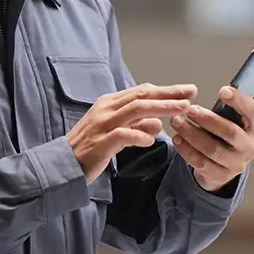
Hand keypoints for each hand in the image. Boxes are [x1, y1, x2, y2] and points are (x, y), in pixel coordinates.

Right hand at [67, 83, 196, 181]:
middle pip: (142, 95)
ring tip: (182, 110)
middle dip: (169, 93)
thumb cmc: (90, 147)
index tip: (187, 91)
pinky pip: (123, 135)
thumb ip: (136, 125)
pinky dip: (140, 135)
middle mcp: (106, 109)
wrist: (62, 164)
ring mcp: (102, 124)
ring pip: (136, 110)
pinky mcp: (100, 142)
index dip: (166, 90)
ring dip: (161, 108)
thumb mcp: (115, 132)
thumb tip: (158, 122)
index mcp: (110, 102)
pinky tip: (152, 139)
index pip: (142, 91)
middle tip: (191, 93)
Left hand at [170, 76, 253, 191]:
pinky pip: (201, 163)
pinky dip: (186, 150)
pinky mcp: (219, 175)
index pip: (252, 112)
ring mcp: (235, 164)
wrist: (223, 165)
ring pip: (212, 149)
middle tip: (190, 109)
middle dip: (209, 120)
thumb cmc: (229, 131)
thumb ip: (248, 96)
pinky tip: (177, 138)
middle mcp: (249, 147)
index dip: (238, 100)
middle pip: (231, 133)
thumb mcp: (239, 115)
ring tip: (176, 121)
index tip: (222, 90)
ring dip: (192, 134)